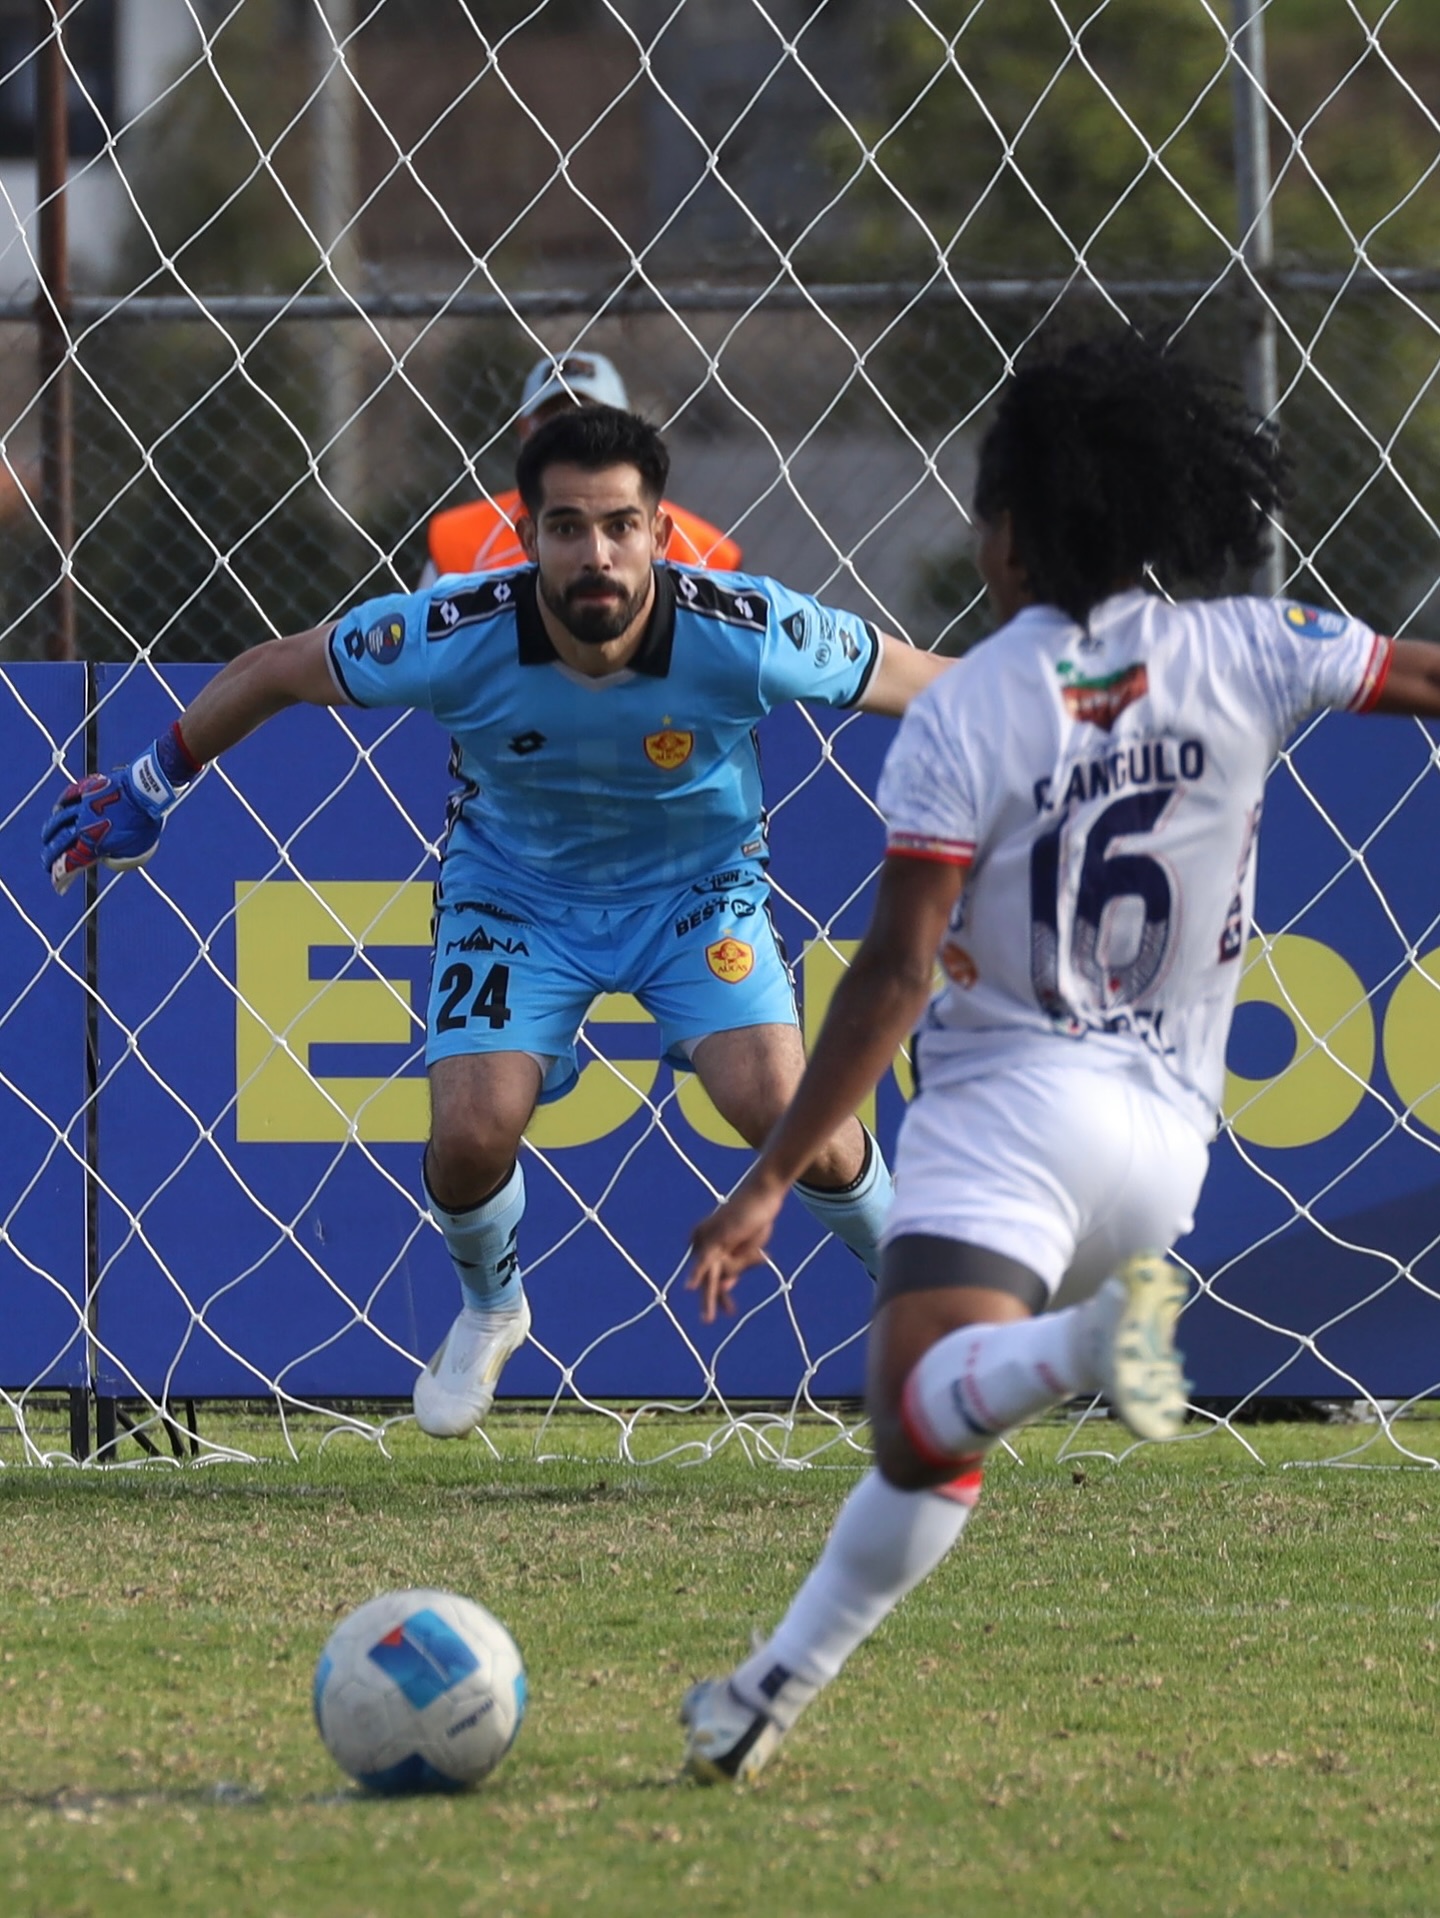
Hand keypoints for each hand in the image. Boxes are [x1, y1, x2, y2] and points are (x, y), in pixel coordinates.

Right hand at [41, 768, 164, 895]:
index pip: (70, 863)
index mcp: (92, 843)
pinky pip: (69, 796)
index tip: (58, 886)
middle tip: (46, 863)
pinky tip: (59, 808)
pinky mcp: (88, 789)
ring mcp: (83, 806)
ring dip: (51, 830)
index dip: (61, 877)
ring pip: (59, 819)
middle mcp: (82, 825)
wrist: (146, 792)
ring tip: (47, 836)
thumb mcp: (136, 852)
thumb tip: (105, 859)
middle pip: (59, 842)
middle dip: (50, 856)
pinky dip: (62, 803)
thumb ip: (118, 859)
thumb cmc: (144, 824)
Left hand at [687, 1168, 789, 1324]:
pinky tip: (690, 1288)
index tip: (728, 1311)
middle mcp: (702, 1242)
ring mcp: (707, 1239)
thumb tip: (724, 1287)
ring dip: (725, 1278)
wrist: (763, 1195)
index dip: (721, 1295)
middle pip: (709, 1277)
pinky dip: (698, 1273)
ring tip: (721, 1291)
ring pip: (717, 1272)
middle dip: (710, 1300)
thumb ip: (736, 1267)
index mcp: (708, 1245)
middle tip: (708, 1321)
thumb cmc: (756, 1218)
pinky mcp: (715, 1237)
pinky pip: (708, 1261)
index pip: (713, 1277)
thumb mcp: (748, 1249)